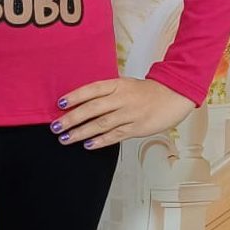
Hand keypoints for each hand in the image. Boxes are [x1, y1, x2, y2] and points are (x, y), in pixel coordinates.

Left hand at [49, 77, 195, 148]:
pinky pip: (116, 135)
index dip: (75, 96)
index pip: (92, 89)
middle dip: (72, 118)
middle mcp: (122, 98)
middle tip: (56, 126)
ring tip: (66, 138)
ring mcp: (129, 114)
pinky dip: (100, 141)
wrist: (172, 95)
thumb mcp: (124, 84)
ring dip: (81, 132)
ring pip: (101, 124)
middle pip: (93, 108)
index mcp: (117, 84)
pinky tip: (88, 145)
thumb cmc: (145, 91)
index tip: (60, 104)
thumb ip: (106, 92)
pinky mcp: (137, 128)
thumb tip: (81, 102)